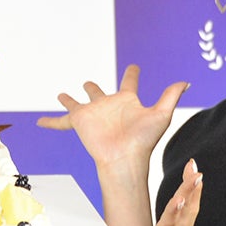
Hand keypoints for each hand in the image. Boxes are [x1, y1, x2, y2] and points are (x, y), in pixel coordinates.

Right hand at [38, 65, 186, 169]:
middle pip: (99, 92)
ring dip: (69, 99)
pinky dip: (50, 121)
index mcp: (127, 101)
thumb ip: (170, 96)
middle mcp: (108, 106)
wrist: (124, 159)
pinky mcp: (79, 122)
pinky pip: (60, 120)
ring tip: (62, 94)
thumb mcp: (160, 114)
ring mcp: (92, 115)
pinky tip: (39, 121)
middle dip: (93, 87)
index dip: (131, 73)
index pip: (129, 82)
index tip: (133, 66)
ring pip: (78, 103)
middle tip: (88, 83)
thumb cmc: (143, 140)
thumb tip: (186, 82)